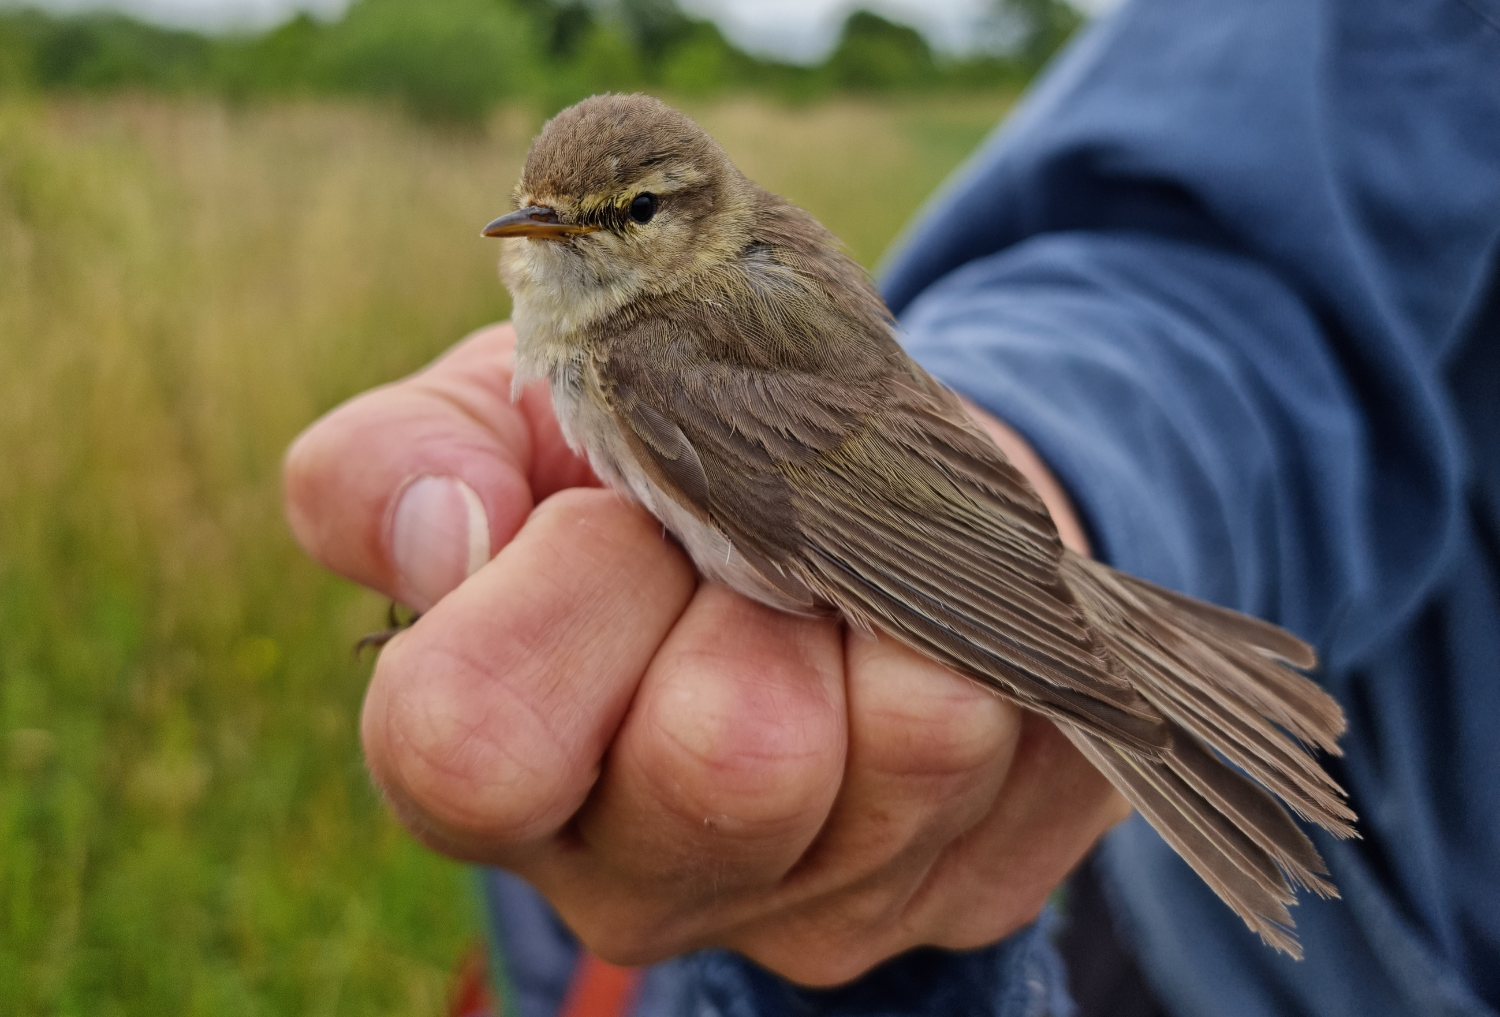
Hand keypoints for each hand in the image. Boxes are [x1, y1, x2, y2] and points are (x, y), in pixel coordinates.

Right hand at [284, 322, 1128, 985]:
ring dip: (880, 593)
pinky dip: (978, 629)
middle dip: (751, 571)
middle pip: (731, 756)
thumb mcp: (501, 420)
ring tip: (832, 575)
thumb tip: (445, 531)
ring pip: (914, 738)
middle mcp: (646, 877)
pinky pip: (1023, 730)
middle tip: (740, 535)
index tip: (606, 504)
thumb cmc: (645, 450)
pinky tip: (919, 627)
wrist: (833, 482)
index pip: (472, 750)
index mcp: (491, 773)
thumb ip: (400, 459)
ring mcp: (823, 903)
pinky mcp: (966, 883)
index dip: (562, 589)